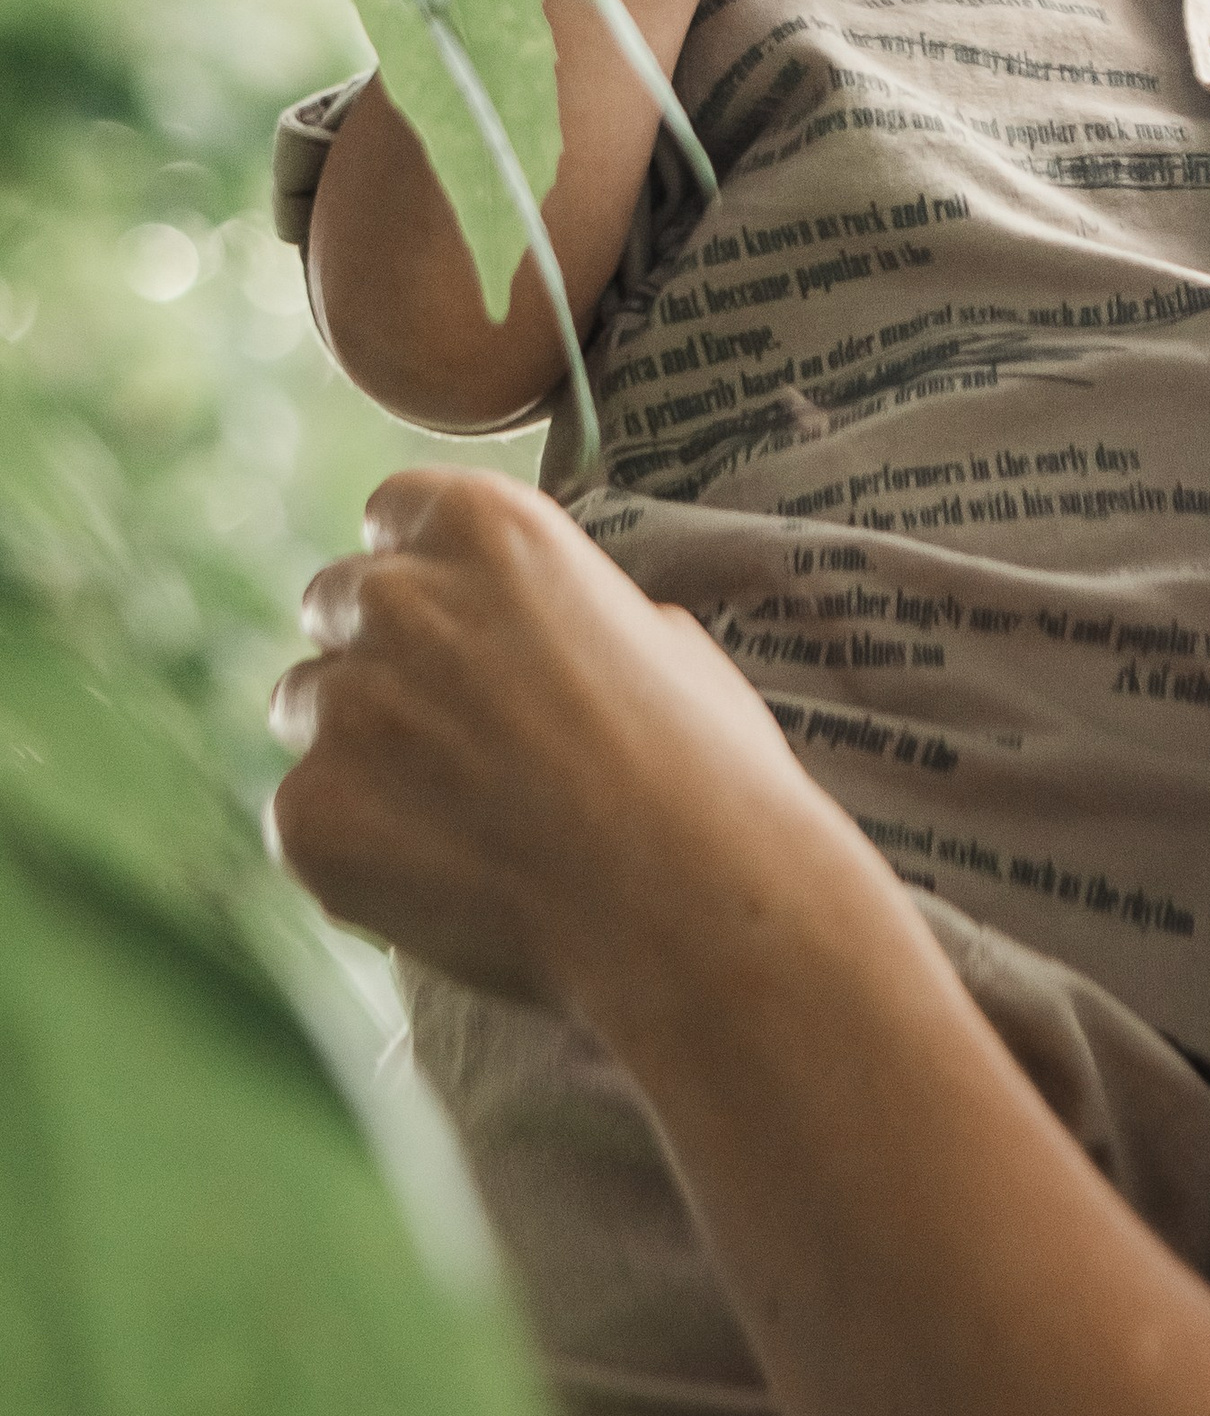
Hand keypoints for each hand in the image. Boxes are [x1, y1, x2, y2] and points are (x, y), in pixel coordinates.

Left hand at [271, 470, 809, 1011]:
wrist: (689, 904)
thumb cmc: (702, 767)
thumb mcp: (657, 632)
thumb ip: (560, 609)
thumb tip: (529, 634)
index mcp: (488, 527)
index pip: (394, 511)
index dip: (422, 567)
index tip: (450, 617)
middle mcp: (398, 598)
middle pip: (335, 602)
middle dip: (377, 651)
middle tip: (449, 724)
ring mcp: (344, 708)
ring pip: (304, 705)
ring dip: (355, 742)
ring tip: (449, 809)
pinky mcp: (309, 815)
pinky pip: (300, 812)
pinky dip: (352, 841)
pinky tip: (440, 873)